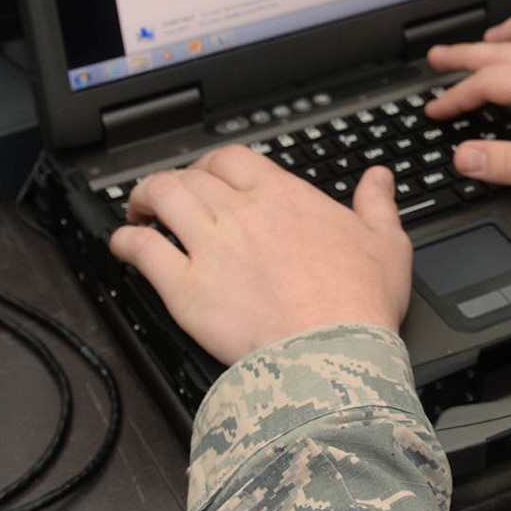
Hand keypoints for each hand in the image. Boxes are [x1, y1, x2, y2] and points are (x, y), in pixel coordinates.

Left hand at [108, 146, 411, 365]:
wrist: (332, 351)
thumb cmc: (358, 302)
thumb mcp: (386, 242)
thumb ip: (377, 204)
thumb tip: (379, 179)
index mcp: (283, 197)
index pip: (232, 159)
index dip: (211, 164)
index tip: (209, 176)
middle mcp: (240, 213)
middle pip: (190, 176)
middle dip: (174, 180)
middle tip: (169, 196)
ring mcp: (209, 247)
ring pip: (161, 199)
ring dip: (143, 199)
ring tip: (139, 211)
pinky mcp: (185, 288)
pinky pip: (142, 251)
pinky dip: (126, 242)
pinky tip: (123, 245)